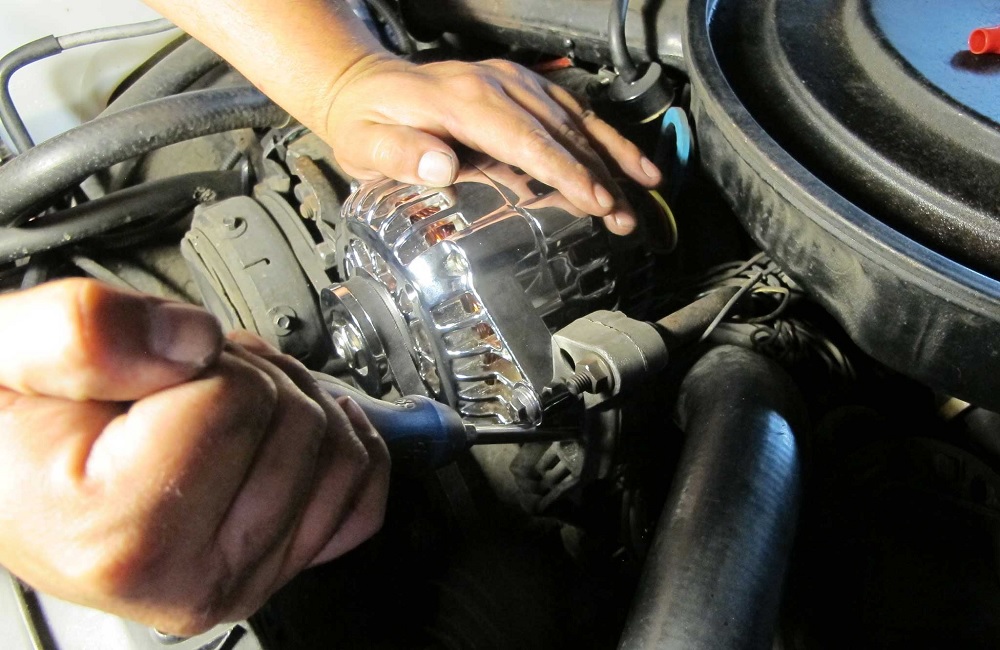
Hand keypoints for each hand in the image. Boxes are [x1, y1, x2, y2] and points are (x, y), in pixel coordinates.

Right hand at [0, 279, 388, 634]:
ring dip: (287, 406)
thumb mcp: (7, 351)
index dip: (206, 358)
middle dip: (252, 378)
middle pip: (301, 424)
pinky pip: (360, 496)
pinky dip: (339, 448)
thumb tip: (189, 341)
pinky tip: (282, 433)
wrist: (12, 478)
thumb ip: (83, 332)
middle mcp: (189, 578)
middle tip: (185, 387)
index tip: (155, 371)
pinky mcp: (273, 571)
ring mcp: (239, 581)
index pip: (242, 400)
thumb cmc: (13, 429)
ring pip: (339, 453)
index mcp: (123, 533)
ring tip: (213, 410)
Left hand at [318, 55, 661, 234]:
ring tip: (644, 191)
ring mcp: (511, 81)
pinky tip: (625, 159)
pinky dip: (601, 135)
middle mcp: (495, 83)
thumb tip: (442, 167)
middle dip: (599, 175)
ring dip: (611, 156)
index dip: (564, 171)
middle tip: (625, 216)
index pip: (525, 139)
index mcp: (462, 99)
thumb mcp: (365, 142)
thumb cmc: (366, 121)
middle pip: (560, 131)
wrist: (363, 83)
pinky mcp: (519, 85)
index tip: (595, 201)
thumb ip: (399, 154)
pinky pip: (569, 108)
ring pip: (574, 117)